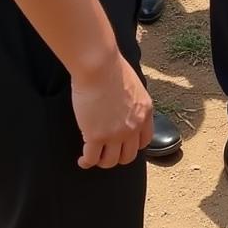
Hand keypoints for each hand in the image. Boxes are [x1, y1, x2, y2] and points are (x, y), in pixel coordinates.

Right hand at [71, 50, 153, 169]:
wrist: (99, 66)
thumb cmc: (112, 68)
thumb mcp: (134, 85)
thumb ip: (133, 101)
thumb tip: (125, 106)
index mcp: (145, 112)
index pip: (144, 140)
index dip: (132, 145)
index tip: (123, 144)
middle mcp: (133, 126)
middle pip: (128, 155)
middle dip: (117, 156)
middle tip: (107, 152)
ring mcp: (115, 134)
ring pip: (110, 161)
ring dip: (102, 161)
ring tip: (94, 156)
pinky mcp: (96, 136)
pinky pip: (92, 159)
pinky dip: (86, 162)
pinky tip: (82, 160)